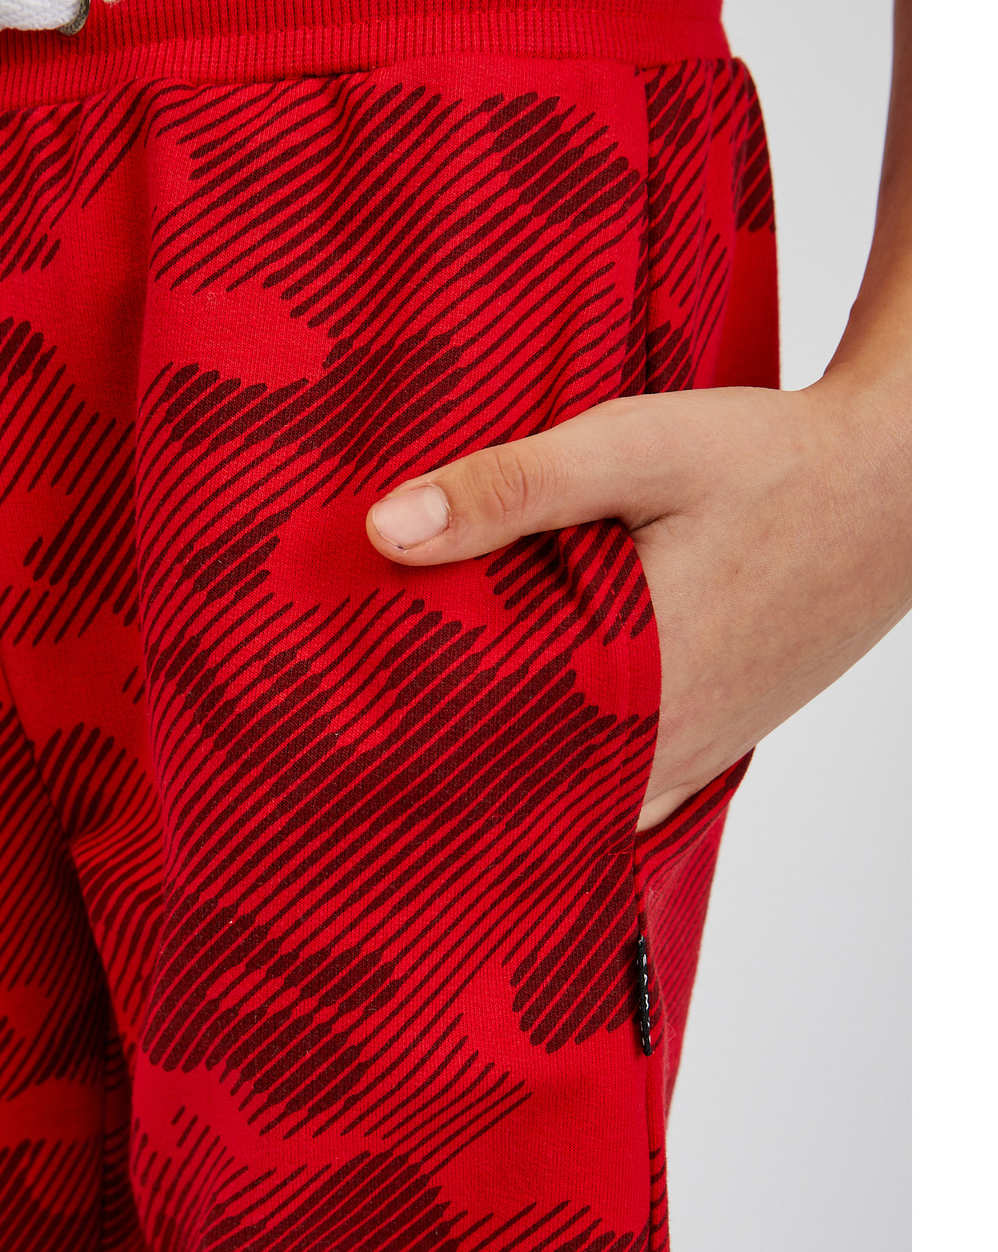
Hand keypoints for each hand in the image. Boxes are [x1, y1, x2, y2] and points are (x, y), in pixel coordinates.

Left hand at [365, 367, 909, 831]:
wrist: (898, 480)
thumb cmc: (771, 461)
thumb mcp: (633, 450)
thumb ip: (509, 488)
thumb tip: (386, 530)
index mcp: (644, 685)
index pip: (502, 766)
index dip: (423, 767)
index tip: (352, 758)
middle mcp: (676, 743)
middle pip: (537, 796)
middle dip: (456, 783)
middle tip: (369, 764)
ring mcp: (704, 751)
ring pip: (586, 802)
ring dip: (518, 785)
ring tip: (429, 761)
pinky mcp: (722, 737)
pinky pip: (632, 788)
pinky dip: (577, 777)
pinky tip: (529, 746)